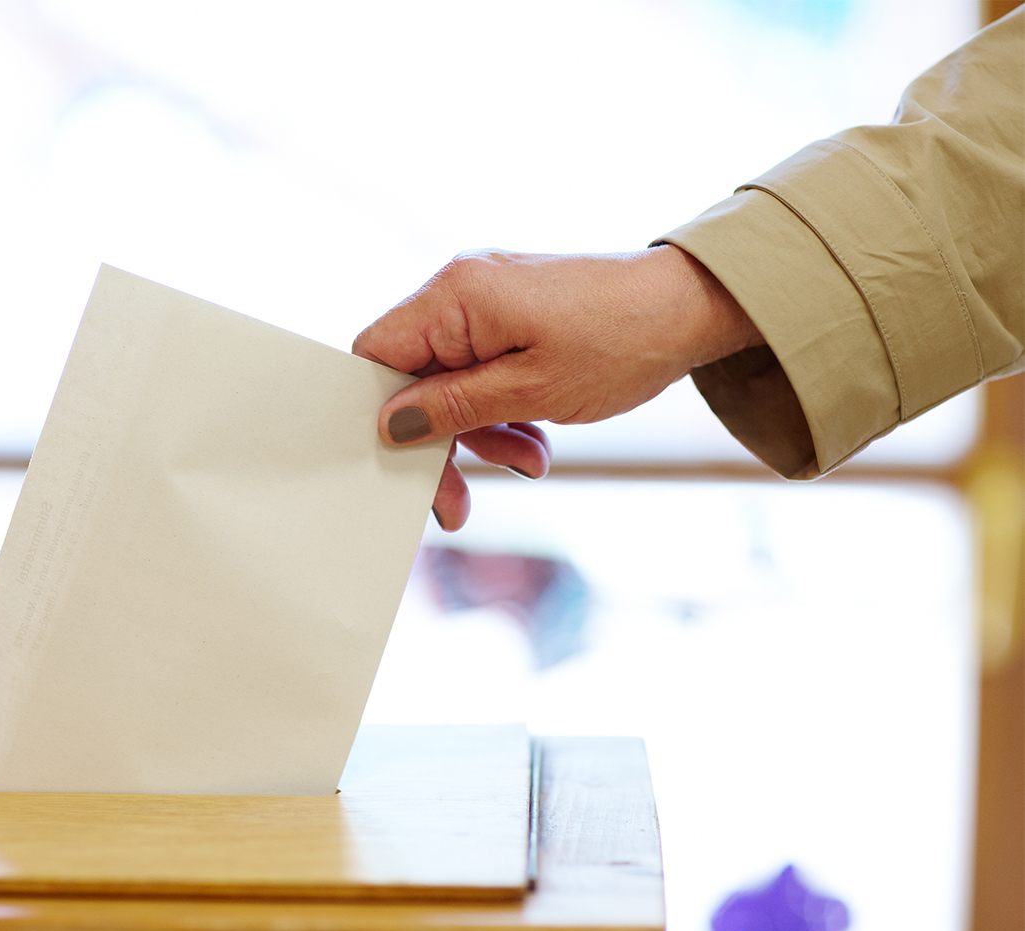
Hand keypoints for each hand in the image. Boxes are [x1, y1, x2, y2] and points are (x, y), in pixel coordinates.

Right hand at [353, 244, 761, 528]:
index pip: (376, 353)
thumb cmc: (621, 339)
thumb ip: (452, 407)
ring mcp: (487, 302)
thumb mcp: (531, 391)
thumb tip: (390, 424)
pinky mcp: (511, 316)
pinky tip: (535, 440)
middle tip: (459, 500)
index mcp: (455, 296)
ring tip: (529, 461)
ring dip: (481, 433)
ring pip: (449, 382)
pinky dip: (502, 412)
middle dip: (441, 439)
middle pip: (412, 376)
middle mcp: (461, 290)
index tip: (405, 463)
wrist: (692, 307)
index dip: (378, 411)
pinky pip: (482, 372)